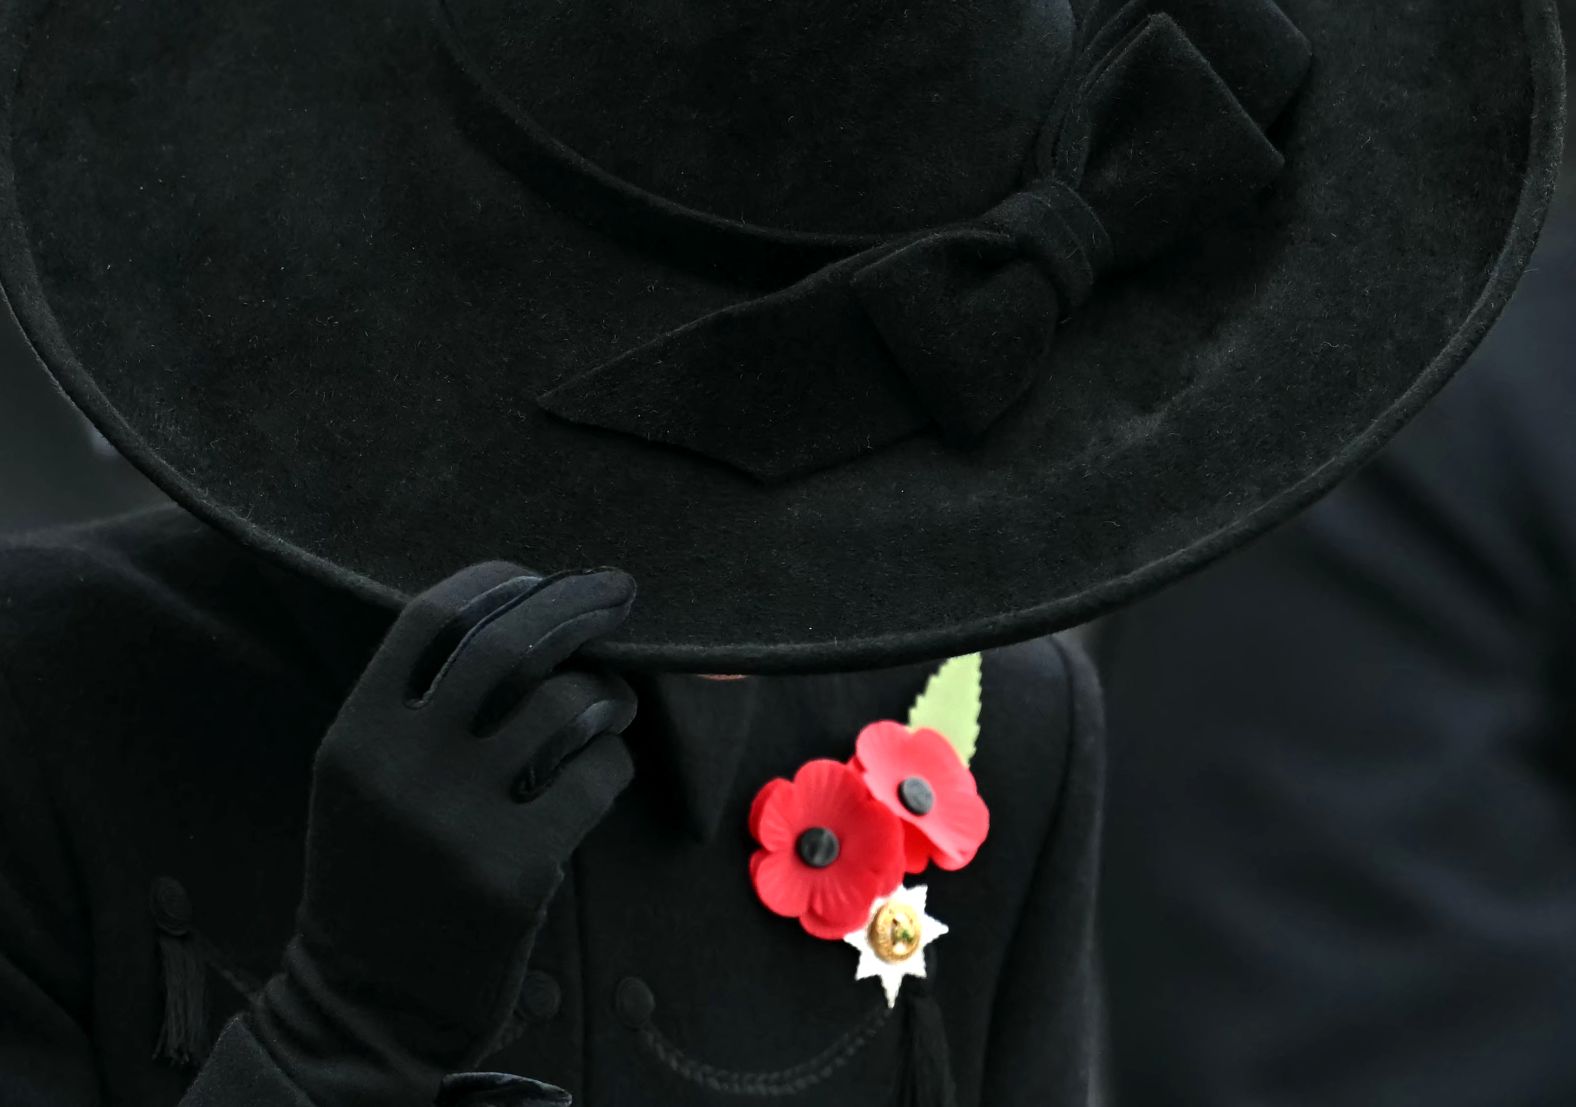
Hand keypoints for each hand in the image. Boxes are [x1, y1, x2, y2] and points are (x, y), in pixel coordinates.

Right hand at [247, 563, 637, 1095]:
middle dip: (578, 602)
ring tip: (614, 703)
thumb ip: (422, 708)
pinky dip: (615, 761)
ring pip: (568, 705)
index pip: (434, 616)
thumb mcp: (366, 782)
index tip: (542, 577)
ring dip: (609, 692)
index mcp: (355, 734)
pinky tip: (606, 768)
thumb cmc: (379, 876)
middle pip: (509, 643)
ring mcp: (458, 821)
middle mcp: (400, 767)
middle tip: (620, 590)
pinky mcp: (515, 872)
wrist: (365, 1005)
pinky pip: (597, 778)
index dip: (500, 581)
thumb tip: (531, 620)